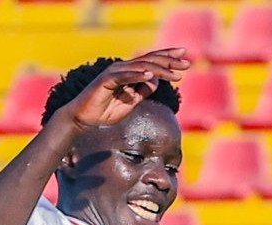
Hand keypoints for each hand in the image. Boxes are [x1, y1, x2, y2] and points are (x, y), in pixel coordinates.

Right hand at [49, 49, 189, 137]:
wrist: (84, 119)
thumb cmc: (106, 111)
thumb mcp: (131, 102)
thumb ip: (143, 90)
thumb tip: (157, 80)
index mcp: (129, 72)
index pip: (152, 61)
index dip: (168, 58)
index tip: (185, 59)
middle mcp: (122, 68)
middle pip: (149, 60)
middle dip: (169, 61)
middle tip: (187, 62)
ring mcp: (114, 73)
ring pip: (140, 67)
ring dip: (159, 69)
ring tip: (175, 73)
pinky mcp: (106, 80)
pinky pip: (124, 76)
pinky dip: (138, 75)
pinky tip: (151, 75)